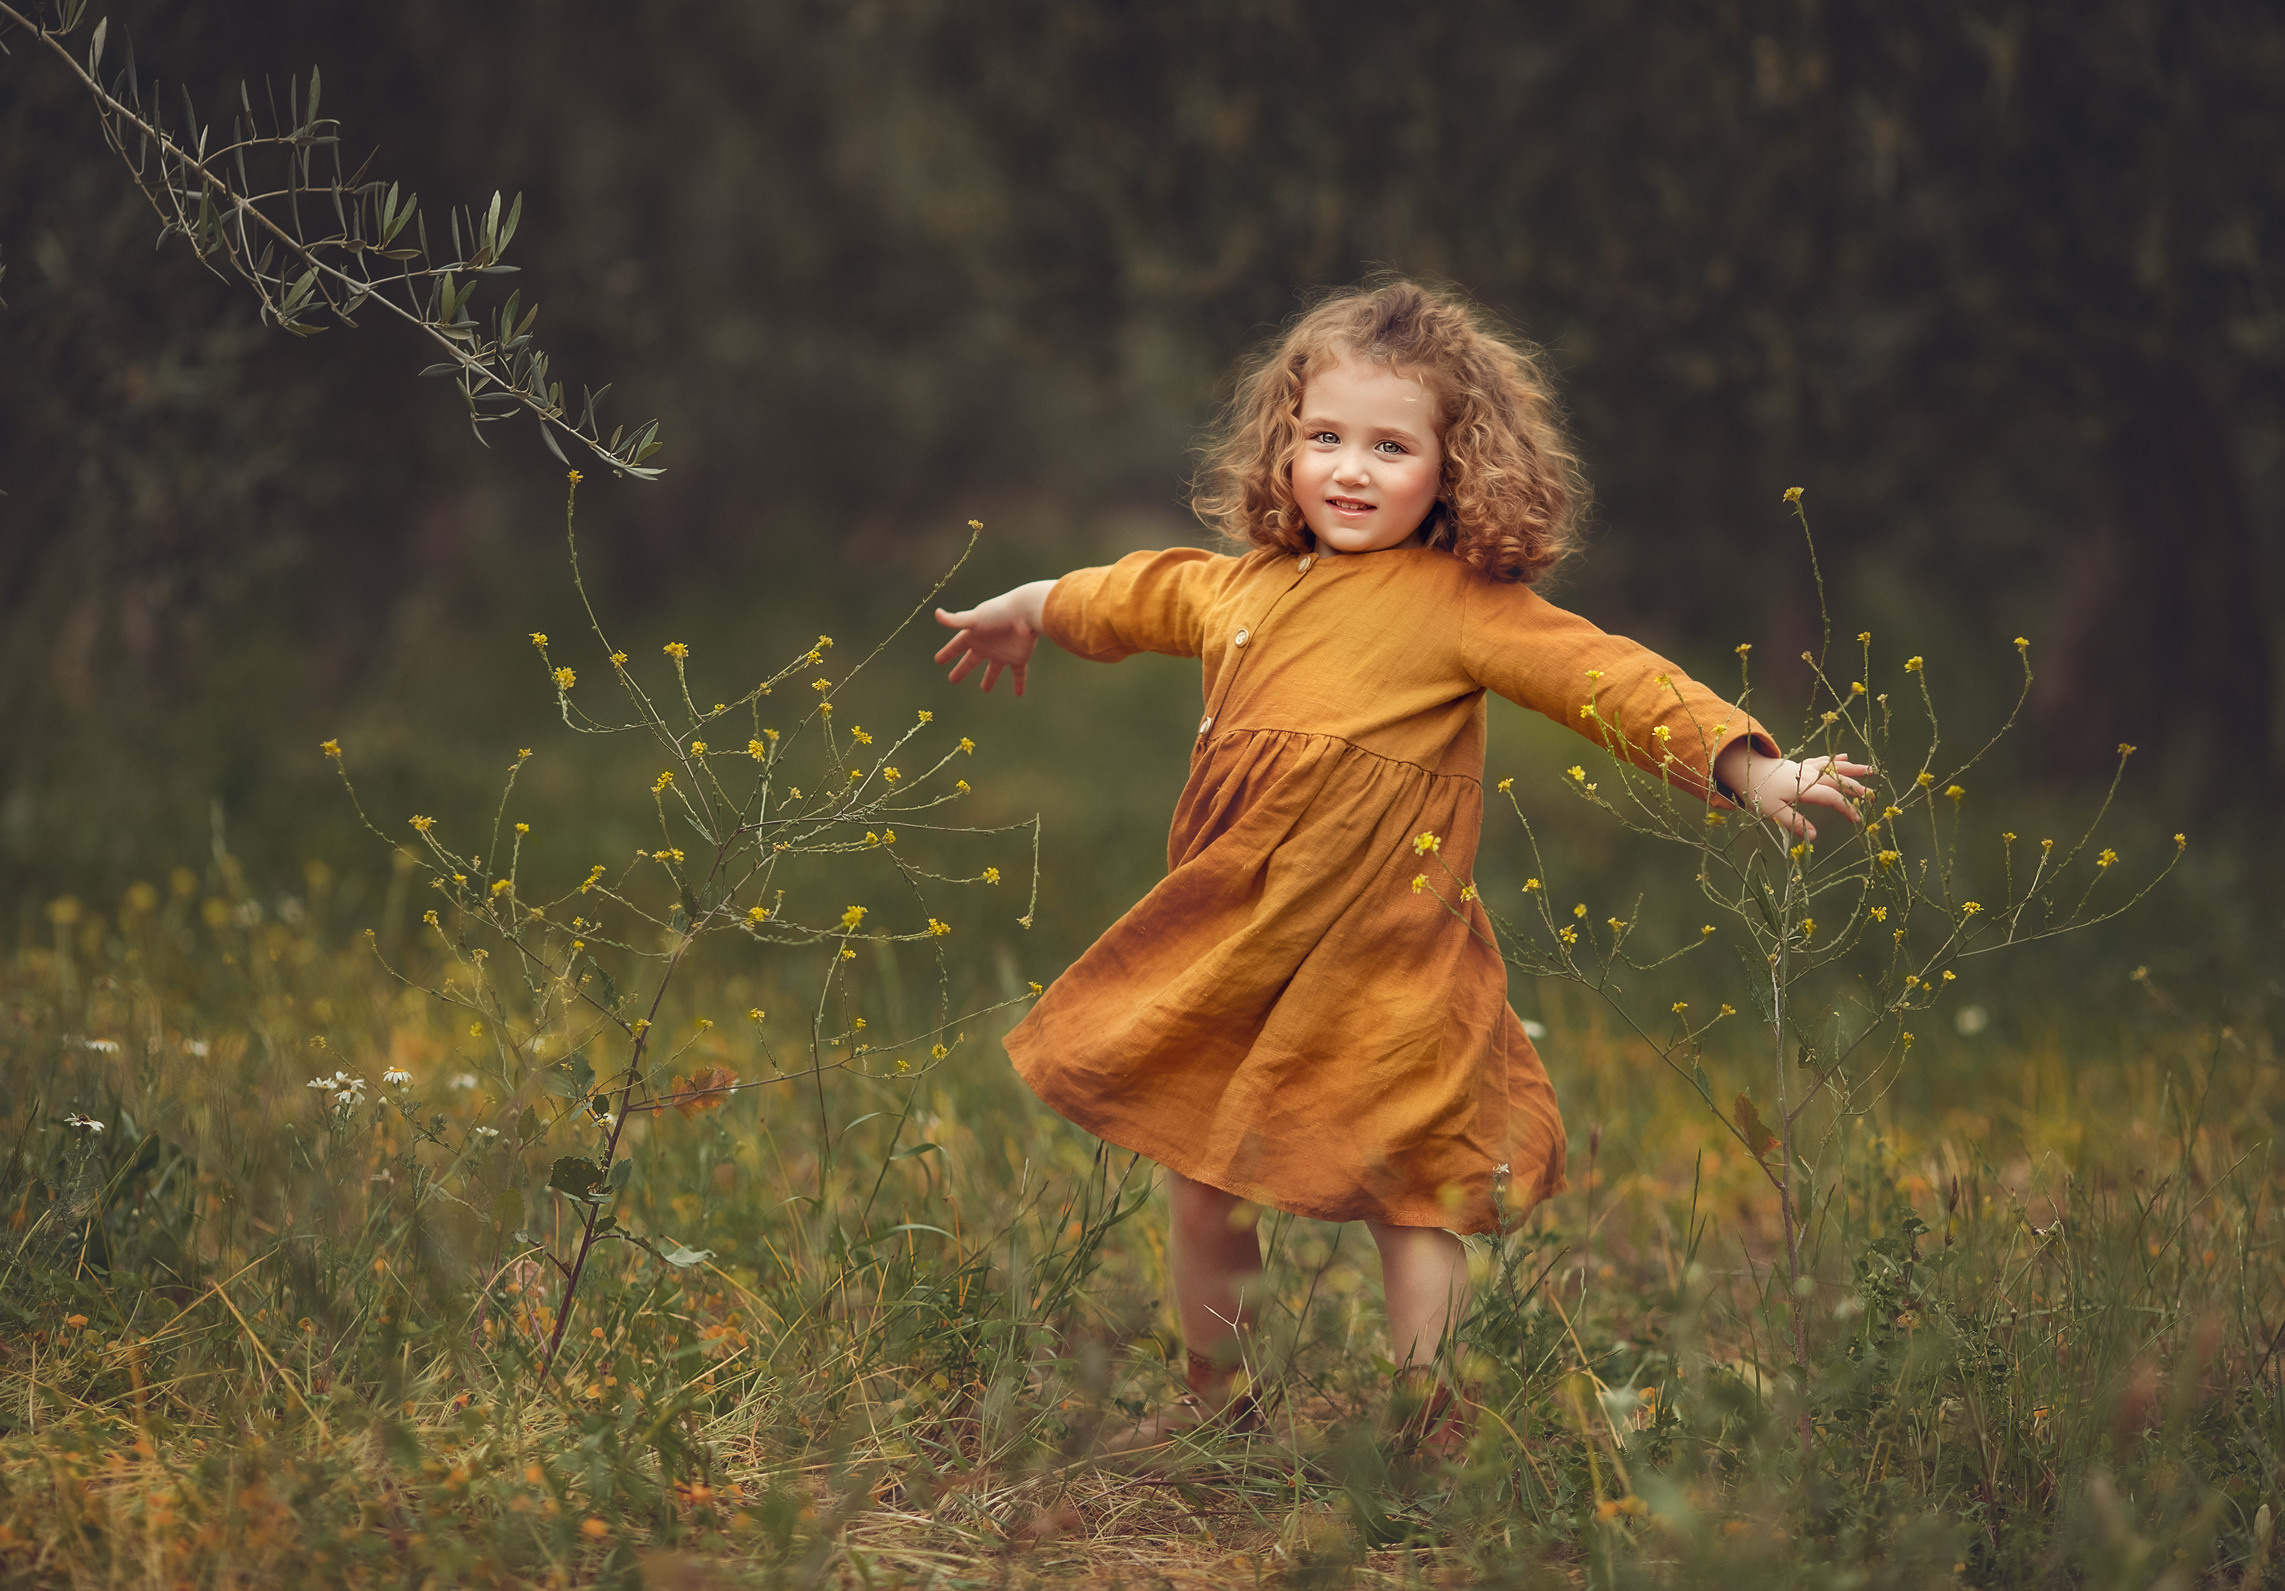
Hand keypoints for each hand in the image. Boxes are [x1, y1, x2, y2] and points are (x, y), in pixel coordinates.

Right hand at [932, 579, 1055, 695]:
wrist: (1026, 612)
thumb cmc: (999, 612)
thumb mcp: (975, 619)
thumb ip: (955, 620)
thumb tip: (936, 613)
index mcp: (975, 635)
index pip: (957, 646)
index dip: (947, 653)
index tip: (938, 660)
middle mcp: (988, 645)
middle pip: (971, 661)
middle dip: (962, 670)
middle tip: (952, 680)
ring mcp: (1003, 653)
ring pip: (994, 670)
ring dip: (989, 680)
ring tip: (985, 690)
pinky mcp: (1019, 658)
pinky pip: (1018, 674)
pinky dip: (1019, 684)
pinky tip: (1019, 694)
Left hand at [1714, 746, 1873, 842]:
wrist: (1748, 770)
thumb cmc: (1760, 793)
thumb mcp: (1773, 812)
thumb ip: (1794, 824)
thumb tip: (1814, 837)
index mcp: (1804, 788)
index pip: (1831, 797)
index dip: (1845, 807)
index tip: (1856, 819)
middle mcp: (1809, 776)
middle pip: (1838, 780)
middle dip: (1856, 788)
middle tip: (1872, 796)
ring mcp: (1807, 769)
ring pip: (1834, 767)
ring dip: (1853, 769)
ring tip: (1871, 771)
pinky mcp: (1802, 765)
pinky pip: (1822, 761)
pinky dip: (1835, 760)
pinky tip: (1846, 757)